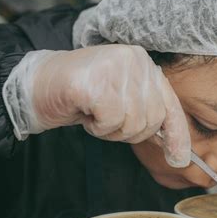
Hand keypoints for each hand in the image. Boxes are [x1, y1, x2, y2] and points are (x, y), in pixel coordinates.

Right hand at [3, 44, 190, 166]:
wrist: (37, 85)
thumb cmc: (82, 96)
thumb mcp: (122, 100)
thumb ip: (148, 112)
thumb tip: (177, 148)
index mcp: (144, 62)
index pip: (170, 103)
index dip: (177, 134)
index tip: (179, 158)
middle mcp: (135, 59)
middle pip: (153, 118)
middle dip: (130, 132)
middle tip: (107, 120)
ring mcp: (116, 67)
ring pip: (133, 122)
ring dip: (111, 130)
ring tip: (95, 113)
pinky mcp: (96, 81)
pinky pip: (111, 121)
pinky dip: (98, 127)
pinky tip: (85, 112)